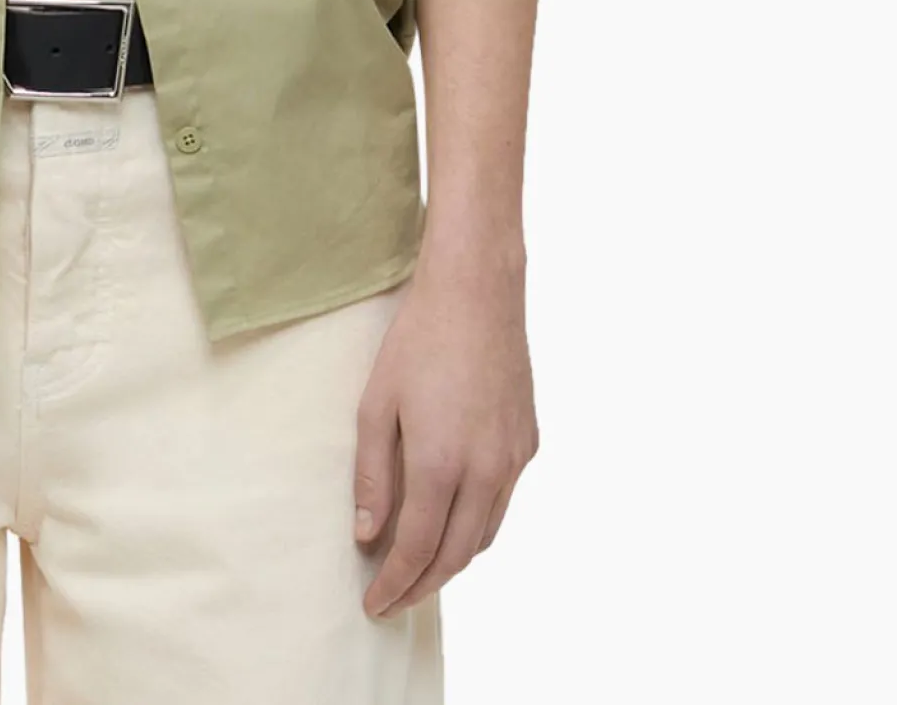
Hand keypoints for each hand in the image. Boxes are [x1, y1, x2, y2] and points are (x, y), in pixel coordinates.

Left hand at [352, 253, 537, 618]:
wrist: (476, 291)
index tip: (374, 604)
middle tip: (393, 600)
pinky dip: (477, 524)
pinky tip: (454, 517)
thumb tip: (368, 535)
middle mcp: (486, 471)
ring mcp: (513, 458)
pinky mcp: (528, 442)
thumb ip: (373, 475)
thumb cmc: (417, 340)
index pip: (418, 550)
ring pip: (485, 534)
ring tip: (420, 567)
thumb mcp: (376, 404)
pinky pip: (503, 501)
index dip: (394, 584)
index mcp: (442, 463)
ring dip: (453, 560)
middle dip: (423, 585)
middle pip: (456, 556)